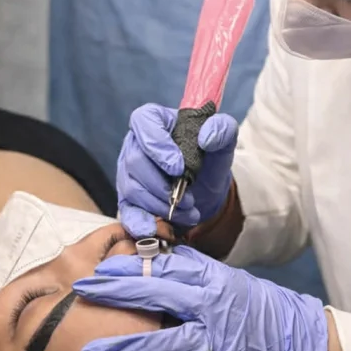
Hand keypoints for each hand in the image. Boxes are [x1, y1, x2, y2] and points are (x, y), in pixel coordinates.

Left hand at [73, 247, 328, 350]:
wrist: (298, 337)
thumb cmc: (257, 305)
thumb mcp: (227, 278)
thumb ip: (193, 270)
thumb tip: (156, 256)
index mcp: (211, 281)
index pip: (163, 269)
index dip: (128, 268)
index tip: (97, 268)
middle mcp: (212, 306)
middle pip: (157, 296)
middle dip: (117, 293)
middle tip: (82, 291)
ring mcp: (219, 340)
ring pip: (168, 343)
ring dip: (129, 346)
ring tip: (94, 350)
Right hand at [116, 103, 237, 237]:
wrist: (207, 187)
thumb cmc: (210, 157)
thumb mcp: (224, 140)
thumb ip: (222, 129)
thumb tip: (206, 137)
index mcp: (155, 121)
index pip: (144, 122)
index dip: (157, 145)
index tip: (178, 167)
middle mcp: (136, 144)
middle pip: (135, 161)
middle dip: (163, 184)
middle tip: (189, 198)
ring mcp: (128, 172)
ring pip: (132, 188)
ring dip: (161, 204)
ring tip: (187, 211)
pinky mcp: (128, 198)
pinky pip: (126, 210)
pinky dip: (138, 221)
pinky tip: (152, 229)